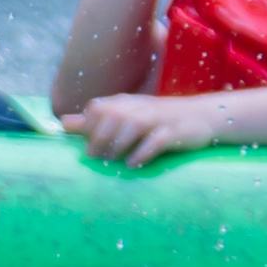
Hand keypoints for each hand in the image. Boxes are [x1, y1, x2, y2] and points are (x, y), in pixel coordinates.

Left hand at [69, 92, 209, 166]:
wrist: (202, 117)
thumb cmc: (158, 119)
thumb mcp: (126, 115)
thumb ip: (96, 121)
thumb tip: (63, 123)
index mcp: (126, 102)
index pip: (98, 107)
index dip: (89, 125)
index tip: (87, 144)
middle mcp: (141, 107)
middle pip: (112, 117)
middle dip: (99, 138)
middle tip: (96, 158)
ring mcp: (160, 118)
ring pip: (133, 126)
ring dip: (118, 145)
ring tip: (112, 162)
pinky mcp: (175, 132)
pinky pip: (156, 140)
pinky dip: (142, 153)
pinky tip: (133, 164)